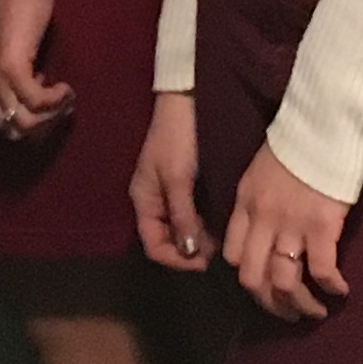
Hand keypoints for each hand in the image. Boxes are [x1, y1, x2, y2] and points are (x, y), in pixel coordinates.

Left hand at [0, 0, 73, 140]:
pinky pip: (37, 101)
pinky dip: (56, 99)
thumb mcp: (6, 56)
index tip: (50, 109)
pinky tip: (65, 87)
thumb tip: (34, 114)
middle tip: (62, 106)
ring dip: (52, 113)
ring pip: (26, 121)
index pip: (2, 127)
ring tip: (65, 96)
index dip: (31, 124)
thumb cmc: (19, 16)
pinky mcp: (11, 67)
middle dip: (43, 124)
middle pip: (14, 129)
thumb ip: (10, 84)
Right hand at [129, 91, 208, 274]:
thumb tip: (189, 252)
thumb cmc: (177, 139)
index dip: (176, 259)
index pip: (153, 245)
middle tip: (216, 250)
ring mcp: (168, 193)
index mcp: (143, 201)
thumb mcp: (178, 178)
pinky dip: (201, 224)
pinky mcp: (182, 185)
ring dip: (197, 238)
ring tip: (219, 239)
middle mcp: (153, 201)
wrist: (185, 102)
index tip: (202, 260)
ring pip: (180, 229)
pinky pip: (189, 214)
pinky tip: (217, 224)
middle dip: (188, 250)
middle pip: (166, 240)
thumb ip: (182, 215)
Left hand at [220, 144, 353, 320]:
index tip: (263, 285)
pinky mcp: (323, 227)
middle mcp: (263, 220)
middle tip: (287, 312)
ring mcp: (292, 225)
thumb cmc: (295, 142)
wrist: (322, 123)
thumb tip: (263, 231)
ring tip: (315, 311)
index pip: (234, 255)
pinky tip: (340, 291)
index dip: (247, 277)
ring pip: (285, 283)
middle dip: (269, 303)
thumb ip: (257, 203)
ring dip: (300, 305)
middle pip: (254, 278)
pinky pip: (321, 270)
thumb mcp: (260, 171)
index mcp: (246, 204)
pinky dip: (330, 286)